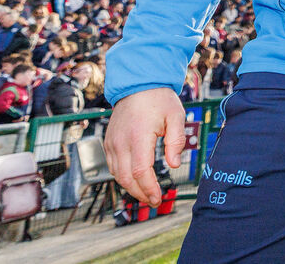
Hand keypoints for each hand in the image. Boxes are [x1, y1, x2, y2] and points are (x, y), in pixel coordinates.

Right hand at [104, 87, 185, 206]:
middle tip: (154, 201)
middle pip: (126, 178)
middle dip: (140, 193)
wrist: (137, 84)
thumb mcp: (176, 116)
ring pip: (117, 174)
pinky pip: (113, 165)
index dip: (149, 188)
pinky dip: (123, 176)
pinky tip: (135, 180)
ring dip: (131, 187)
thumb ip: (176, 141)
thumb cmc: (159, 99)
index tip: (158, 198)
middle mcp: (121, 142)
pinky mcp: (109, 141)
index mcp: (138, 136)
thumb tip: (174, 164)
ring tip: (147, 193)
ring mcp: (112, 142)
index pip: (141, 171)